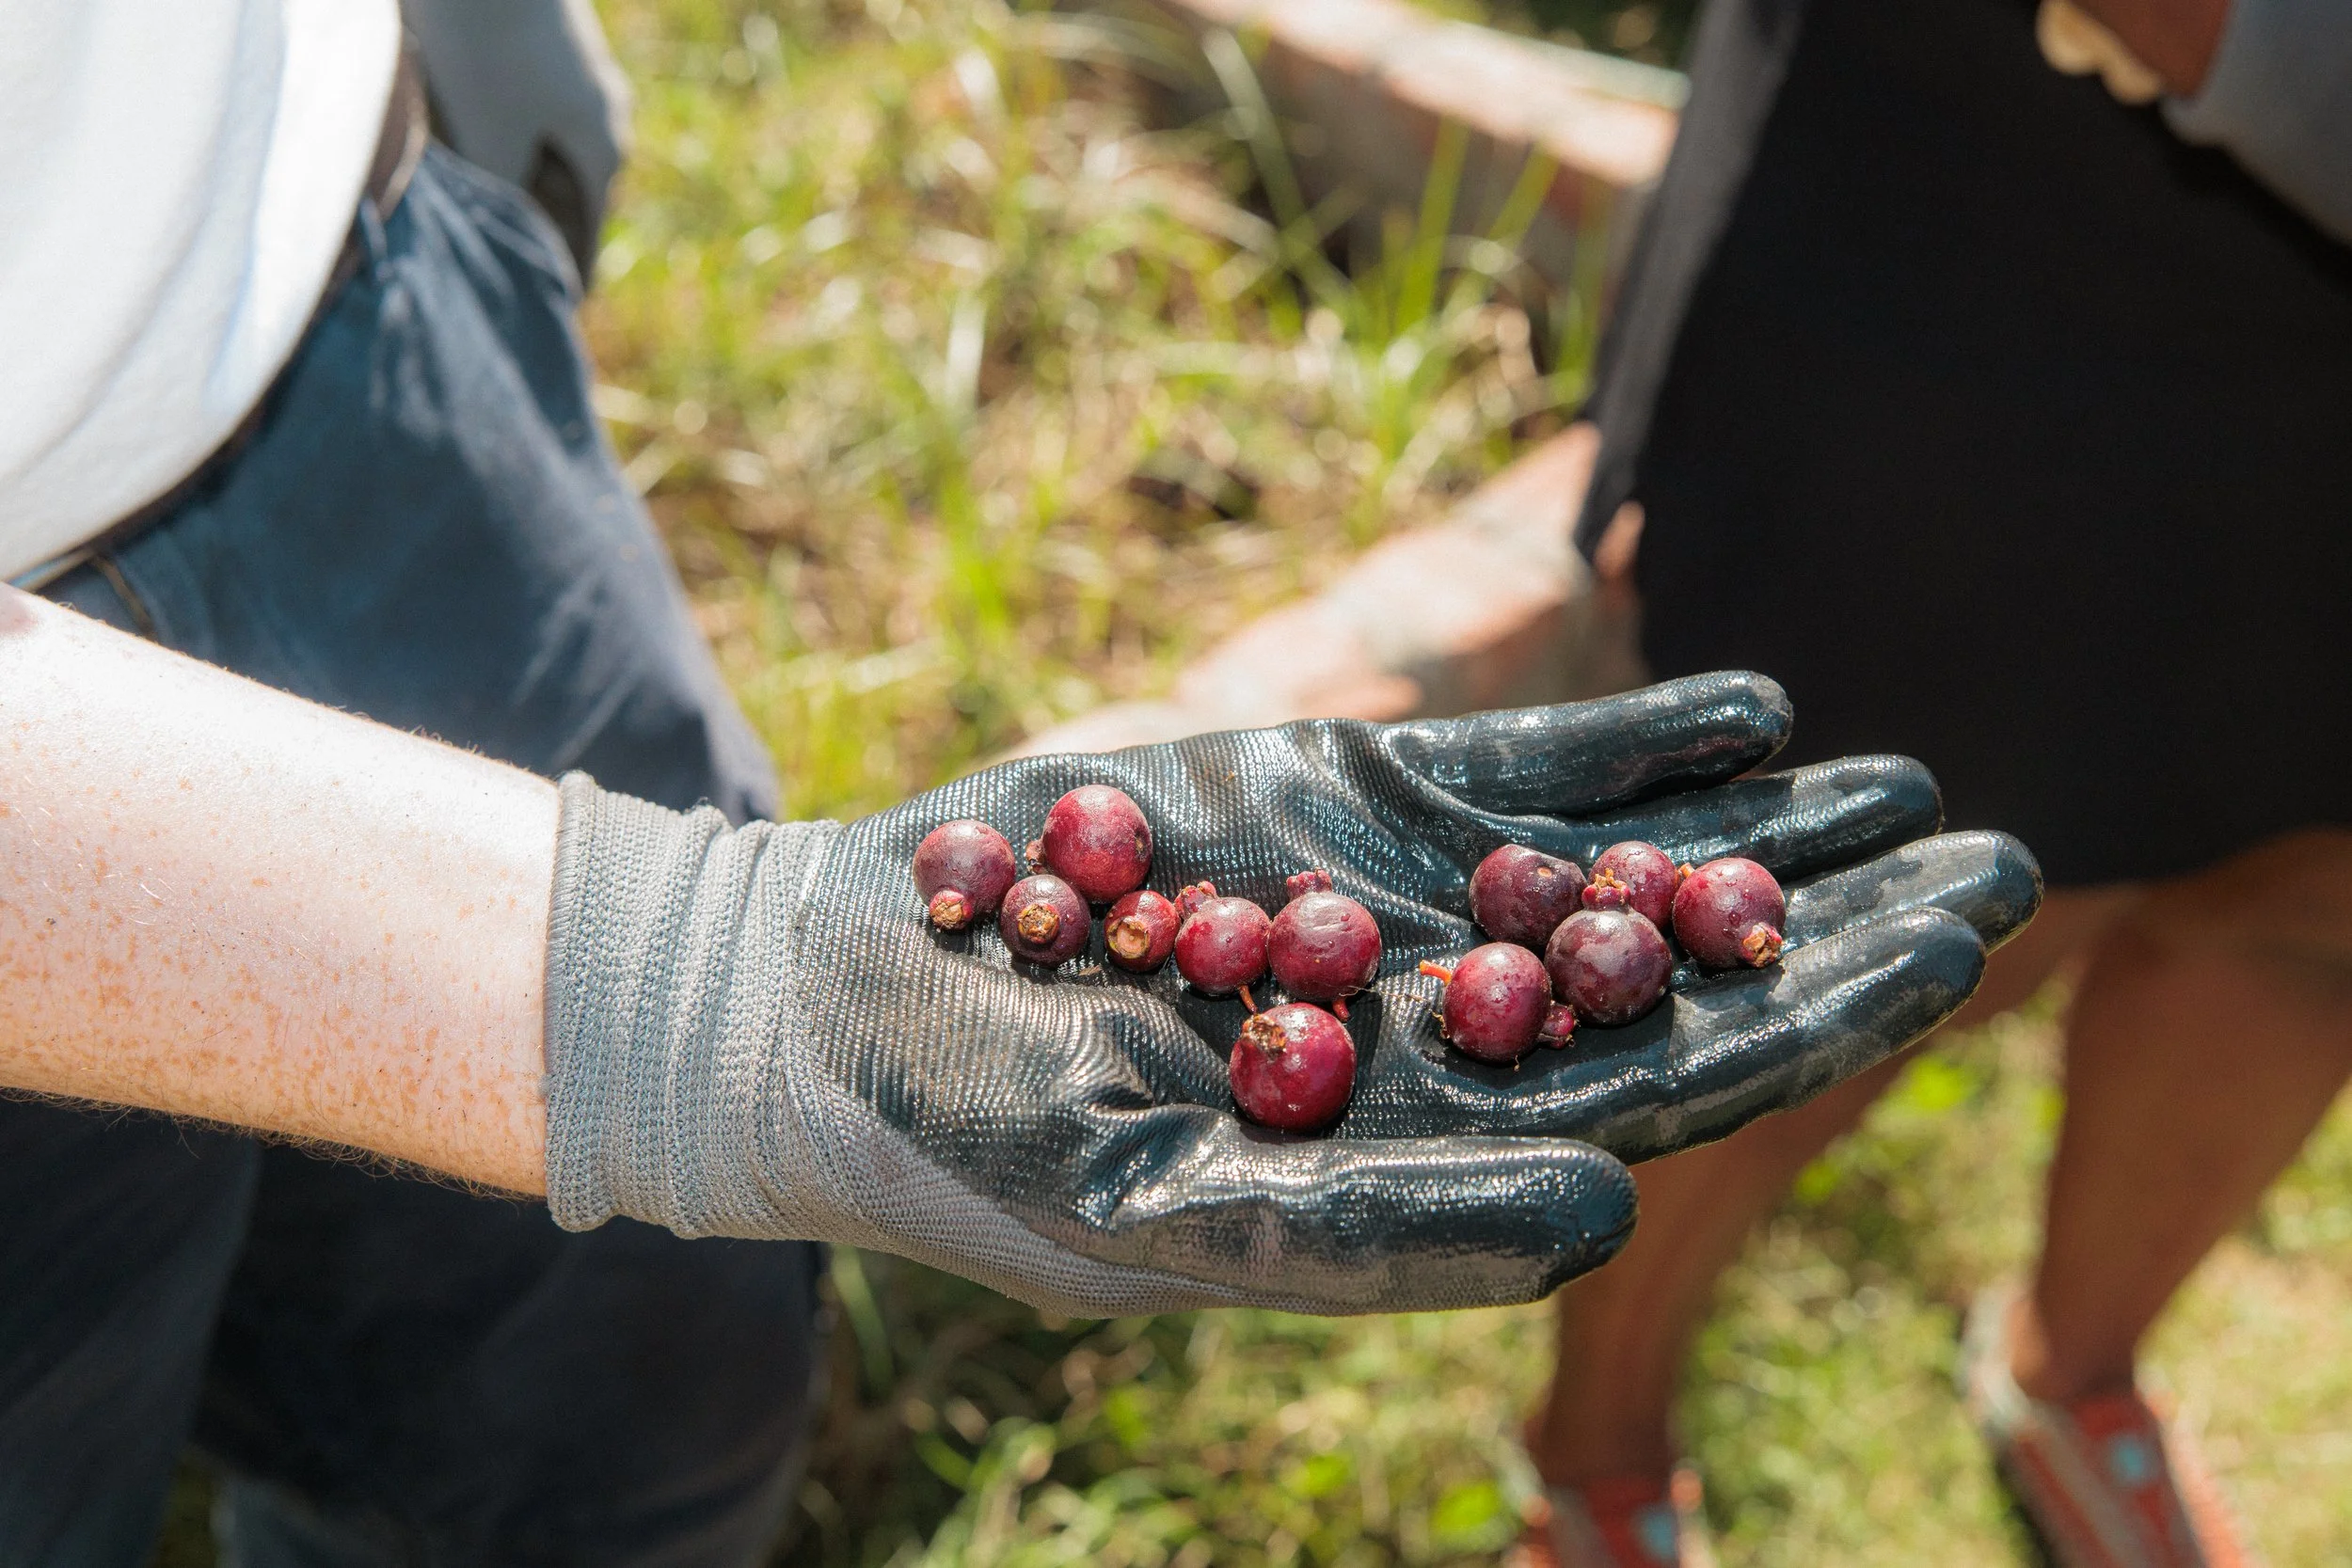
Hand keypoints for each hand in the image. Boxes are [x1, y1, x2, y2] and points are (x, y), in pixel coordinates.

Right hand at [544, 673, 2037, 1317]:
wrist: (839, 994)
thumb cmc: (976, 1133)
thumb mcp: (1160, 1212)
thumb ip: (1379, 1227)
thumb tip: (1601, 1231)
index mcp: (1426, 1146)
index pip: (1665, 1097)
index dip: (1813, 1030)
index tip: (1955, 963)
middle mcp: (1441, 1029)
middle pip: (1681, 978)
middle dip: (1839, 925)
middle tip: (2001, 857)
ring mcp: (1398, 913)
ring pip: (1621, 867)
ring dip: (1769, 830)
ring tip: (1920, 782)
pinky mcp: (1334, 812)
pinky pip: (1514, 776)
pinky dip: (1632, 743)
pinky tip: (1753, 712)